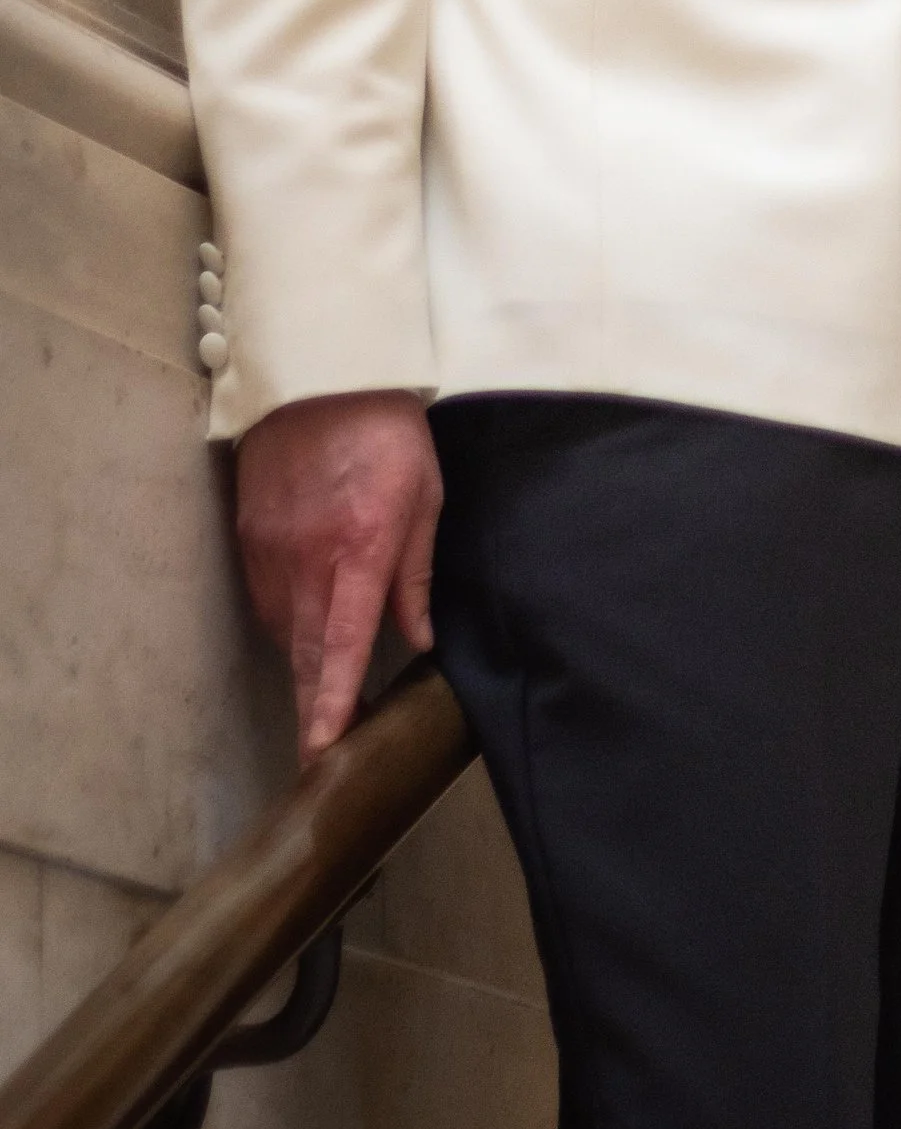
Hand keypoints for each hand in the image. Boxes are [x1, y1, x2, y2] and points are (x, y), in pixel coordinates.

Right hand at [234, 389, 441, 764]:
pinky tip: (312, 611)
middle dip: (313, 707)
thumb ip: (416, 572)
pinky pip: (267, 599)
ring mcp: (269, 550)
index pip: (342, 645)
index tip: (321, 749)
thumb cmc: (387, 433)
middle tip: (322, 752)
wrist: (319, 375)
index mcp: (358, 550)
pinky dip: (289, 618)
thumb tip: (419, 638)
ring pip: (284, 631)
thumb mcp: (424, 496)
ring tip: (332, 674)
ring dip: (306, 659)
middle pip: (304, 654)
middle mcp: (305, 560)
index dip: (331, 702)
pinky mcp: (247, 537)